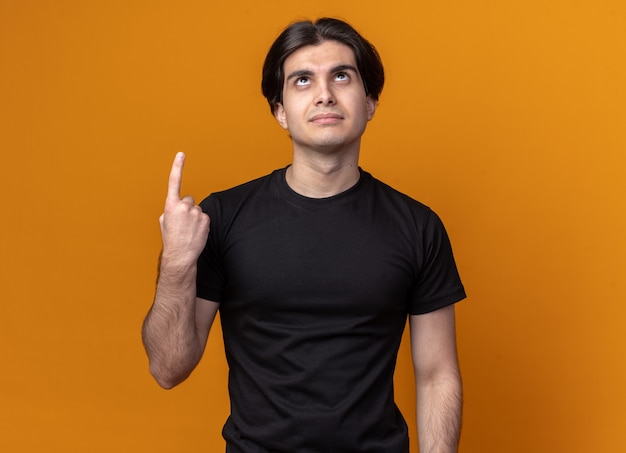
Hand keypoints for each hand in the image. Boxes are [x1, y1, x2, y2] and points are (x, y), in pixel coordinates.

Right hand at [159, 152, 209, 266]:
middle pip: (189, 199)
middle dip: (187, 208)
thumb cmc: (171, 239)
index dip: (177, 166)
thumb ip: (170, 209)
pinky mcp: (206, 219)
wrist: (181, 255)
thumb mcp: (164, 221)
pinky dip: (201, 223)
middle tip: (183, 222)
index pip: (174, 182)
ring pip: (197, 209)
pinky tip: (196, 232)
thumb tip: (177, 206)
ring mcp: (196, 212)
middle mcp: (184, 206)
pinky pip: (204, 217)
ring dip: (194, 217)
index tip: (181, 154)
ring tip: (189, 230)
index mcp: (171, 205)